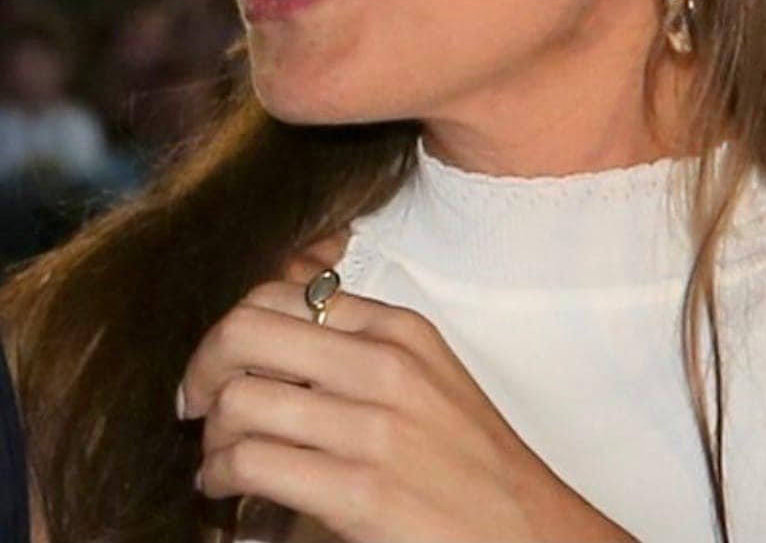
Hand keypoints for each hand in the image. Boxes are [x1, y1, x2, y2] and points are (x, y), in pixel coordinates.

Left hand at [178, 279, 634, 542]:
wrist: (523, 525)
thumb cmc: (466, 454)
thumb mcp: (424, 373)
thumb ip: (357, 345)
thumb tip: (270, 330)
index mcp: (398, 328)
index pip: (282, 294)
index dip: (230, 327)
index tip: (216, 362)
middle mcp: (384, 365)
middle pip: (246, 331)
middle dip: (202, 367)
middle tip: (193, 400)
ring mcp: (372, 428)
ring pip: (239, 400)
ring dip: (209, 434)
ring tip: (216, 456)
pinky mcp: (358, 492)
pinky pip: (251, 462)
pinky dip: (219, 475)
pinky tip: (226, 487)